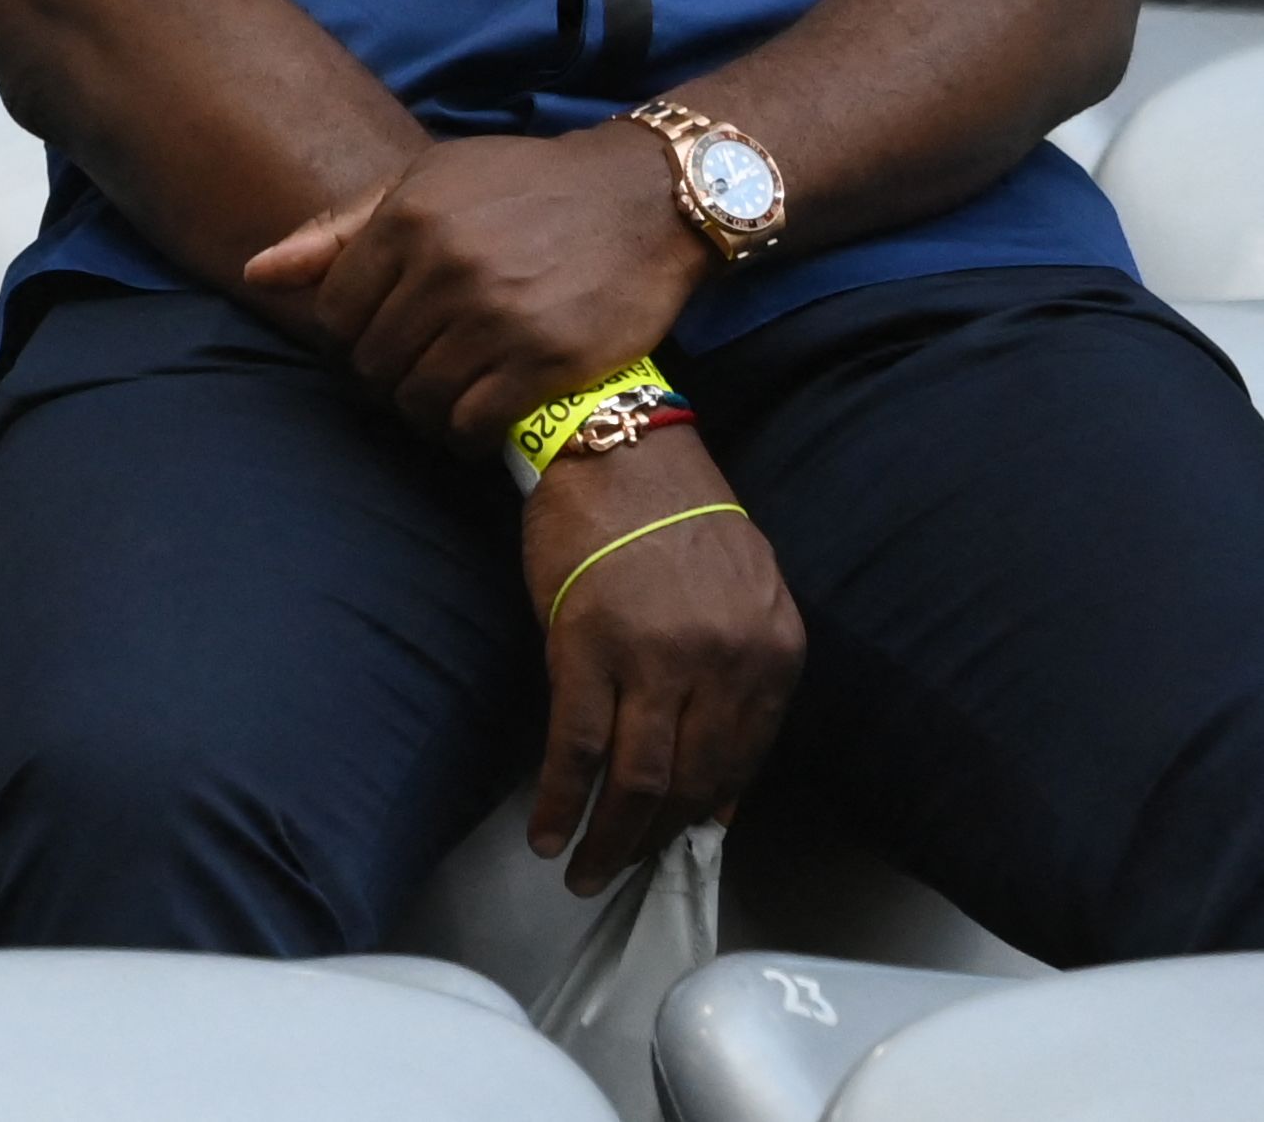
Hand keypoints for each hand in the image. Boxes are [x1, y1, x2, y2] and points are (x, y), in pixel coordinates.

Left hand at [244, 126, 705, 439]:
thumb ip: (338, 229)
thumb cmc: (525, 187)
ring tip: (442, 400)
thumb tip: (258, 273)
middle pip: (371, 362)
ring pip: (418, 398)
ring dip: (422, 412)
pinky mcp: (547, 359)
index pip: (334, 315)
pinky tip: (476, 419)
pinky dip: (465, 433)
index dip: (345, 340)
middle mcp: (446, 269)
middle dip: (382, 377)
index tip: (372, 344)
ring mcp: (498, 317)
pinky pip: (475, 422)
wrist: (646, 198)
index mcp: (408, 221)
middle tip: (410, 375)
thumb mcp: (426, 182)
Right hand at [521, 428, 799, 893]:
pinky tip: (545, 830)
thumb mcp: (743, 592)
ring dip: (609, 841)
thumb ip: (743, 682)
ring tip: (585, 870)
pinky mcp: (583, 648)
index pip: (743, 761)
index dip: (706, 811)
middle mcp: (723, 662)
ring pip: (636, 781)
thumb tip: (720, 788)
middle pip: (691, 783)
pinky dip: (559, 800)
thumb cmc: (674, 512)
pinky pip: (576, 748)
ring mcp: (653, 659)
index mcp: (772, 651)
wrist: (615, 447)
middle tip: (624, 870)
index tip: (680, 840)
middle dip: (655, 840)